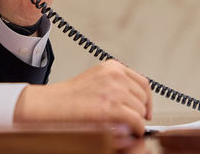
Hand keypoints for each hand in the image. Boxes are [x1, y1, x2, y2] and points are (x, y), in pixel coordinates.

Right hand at [13, 60, 152, 135]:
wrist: (51, 105)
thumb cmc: (69, 97)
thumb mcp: (96, 80)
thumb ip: (115, 83)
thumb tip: (135, 98)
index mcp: (112, 67)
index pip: (143, 83)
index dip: (147, 100)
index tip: (146, 110)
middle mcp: (115, 75)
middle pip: (143, 97)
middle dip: (139, 111)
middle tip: (132, 123)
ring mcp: (115, 91)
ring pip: (140, 110)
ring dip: (136, 121)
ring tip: (125, 128)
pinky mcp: (112, 108)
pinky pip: (136, 121)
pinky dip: (136, 129)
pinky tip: (129, 132)